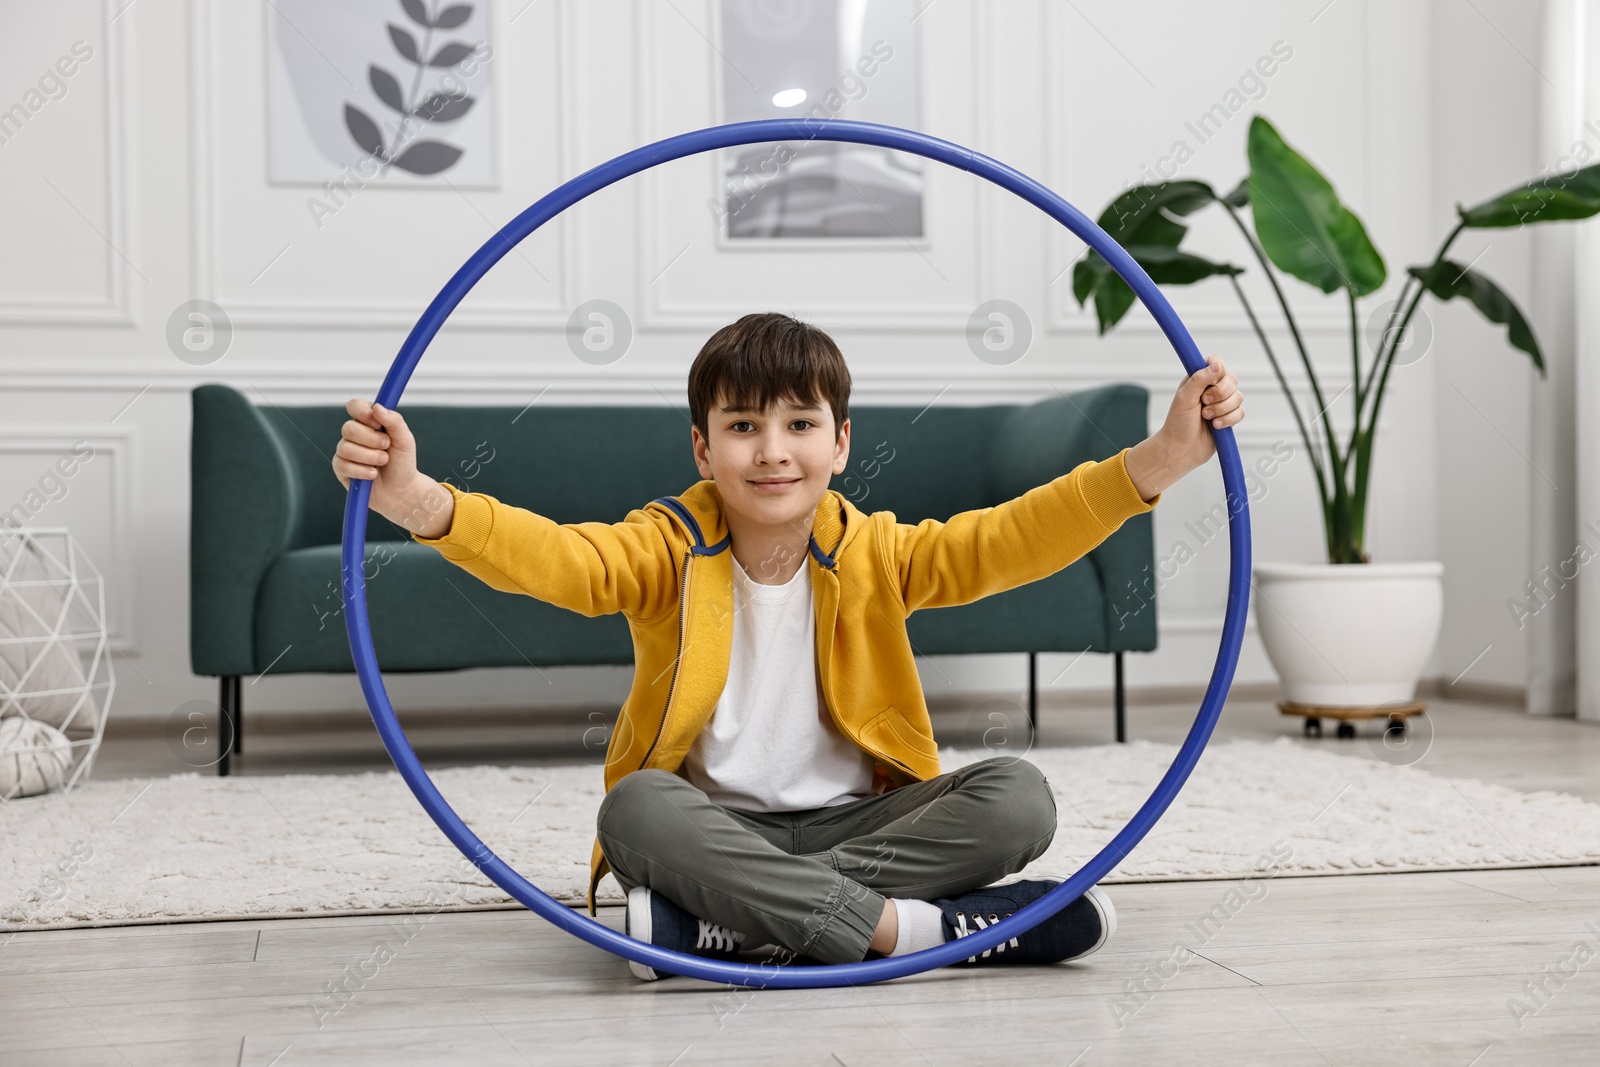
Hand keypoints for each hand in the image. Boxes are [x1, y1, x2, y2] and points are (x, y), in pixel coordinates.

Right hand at [332, 398, 446, 533]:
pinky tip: (373, 474)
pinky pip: (343, 465)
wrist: (401, 491)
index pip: (355, 406)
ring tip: (383, 462)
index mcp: (369, 422)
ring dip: (370, 457)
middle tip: (387, 447)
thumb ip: (394, 421)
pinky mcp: (340, 468)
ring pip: (346, 448)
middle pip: (349, 428)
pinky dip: (361, 471)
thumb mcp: (405, 440)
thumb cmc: (403, 463)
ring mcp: (345, 450)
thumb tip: (378, 407)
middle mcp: (354, 434)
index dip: (362, 412)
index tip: (377, 423)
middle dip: (372, 440)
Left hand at [1161, 354, 1243, 467]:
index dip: (1218, 371)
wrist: (1181, 449)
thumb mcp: (1184, 397)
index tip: (1210, 383)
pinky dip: (1228, 420)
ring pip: (1238, 397)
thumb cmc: (1177, 423)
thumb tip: (1216, 365)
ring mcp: (1221, 403)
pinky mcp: (1229, 417)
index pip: (1216, 362)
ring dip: (1222, 409)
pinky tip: (1215, 426)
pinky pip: (1240, 412)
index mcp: (1198, 379)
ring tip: (1206, 418)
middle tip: (1204, 403)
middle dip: (1220, 394)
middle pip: (1232, 379)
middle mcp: (1211, 389)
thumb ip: (1199, 379)